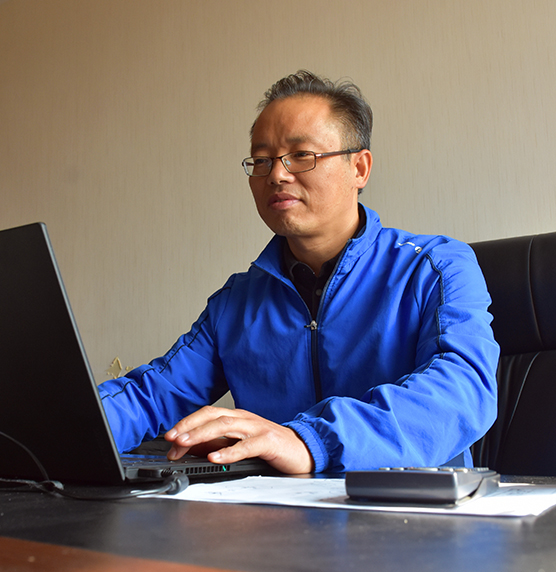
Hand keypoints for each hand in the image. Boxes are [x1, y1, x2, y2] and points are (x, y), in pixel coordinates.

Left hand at [164, 406, 313, 473]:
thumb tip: (192, 448)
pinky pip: (246, 445)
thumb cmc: (271, 446)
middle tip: (171, 438)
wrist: (303, 450)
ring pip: (225, 425)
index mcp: (237, 417)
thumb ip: (218, 443)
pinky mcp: (268, 441)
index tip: (169, 438)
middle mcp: (244, 418)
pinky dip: (228, 451)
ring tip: (185, 443)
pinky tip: (214, 457)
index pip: (206, 414)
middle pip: (212, 415)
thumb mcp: (240, 443)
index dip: (186, 424)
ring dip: (201, 434)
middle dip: (188, 426)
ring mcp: (257, 428)